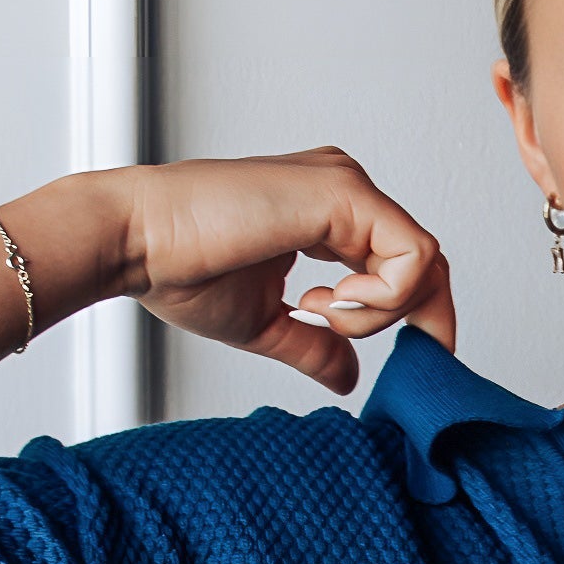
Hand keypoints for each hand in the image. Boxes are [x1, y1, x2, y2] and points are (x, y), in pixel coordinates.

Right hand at [124, 151, 454, 393]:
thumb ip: (314, 344)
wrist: (138, 243)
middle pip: (425, 258)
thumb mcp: (265, 322)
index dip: (417, 311)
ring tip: (318, 314)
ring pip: (421, 261)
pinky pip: (410, 256)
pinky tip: (326, 302)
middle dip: (420, 317)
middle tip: (392, 350)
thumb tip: (348, 377)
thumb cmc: (180, 270)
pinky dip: (380, 298)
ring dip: (380, 311)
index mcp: (327, 213)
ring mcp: (345, 186)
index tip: (399, 352)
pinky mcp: (343, 193)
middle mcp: (342, 191)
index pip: (403, 258)